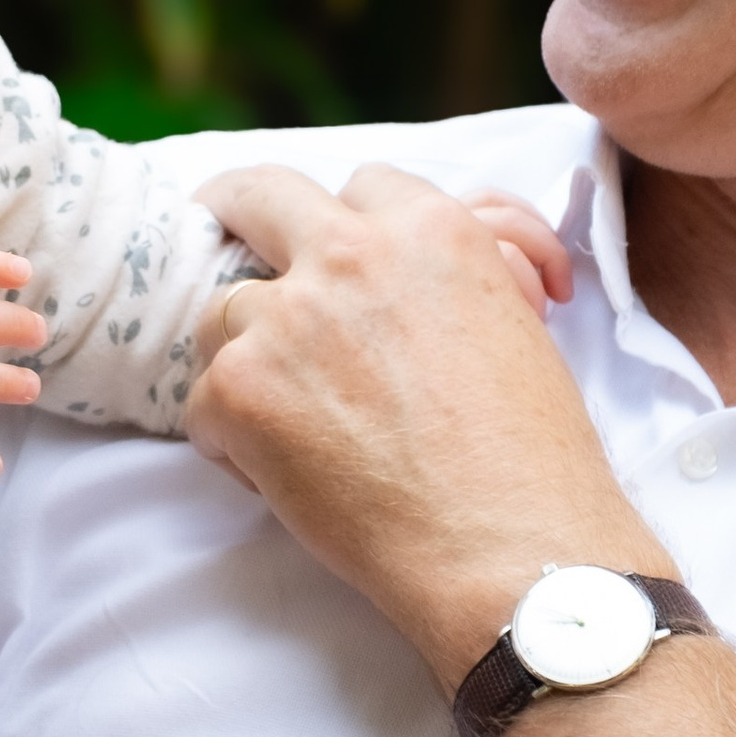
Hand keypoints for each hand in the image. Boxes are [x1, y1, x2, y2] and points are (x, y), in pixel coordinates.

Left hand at [192, 163, 657, 686]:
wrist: (511, 549)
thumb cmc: (532, 460)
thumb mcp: (514, 326)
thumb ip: (447, 279)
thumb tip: (404, 278)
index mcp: (431, 228)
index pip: (361, 187)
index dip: (345, 225)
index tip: (324, 250)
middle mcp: (353, 252)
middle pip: (258, 196)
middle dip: (236, 214)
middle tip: (221, 237)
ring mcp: (287, 318)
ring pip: (222, 313)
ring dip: (245, 358)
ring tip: (295, 422)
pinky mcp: (241, 389)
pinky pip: (202, 400)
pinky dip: (231, 442)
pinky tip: (286, 478)